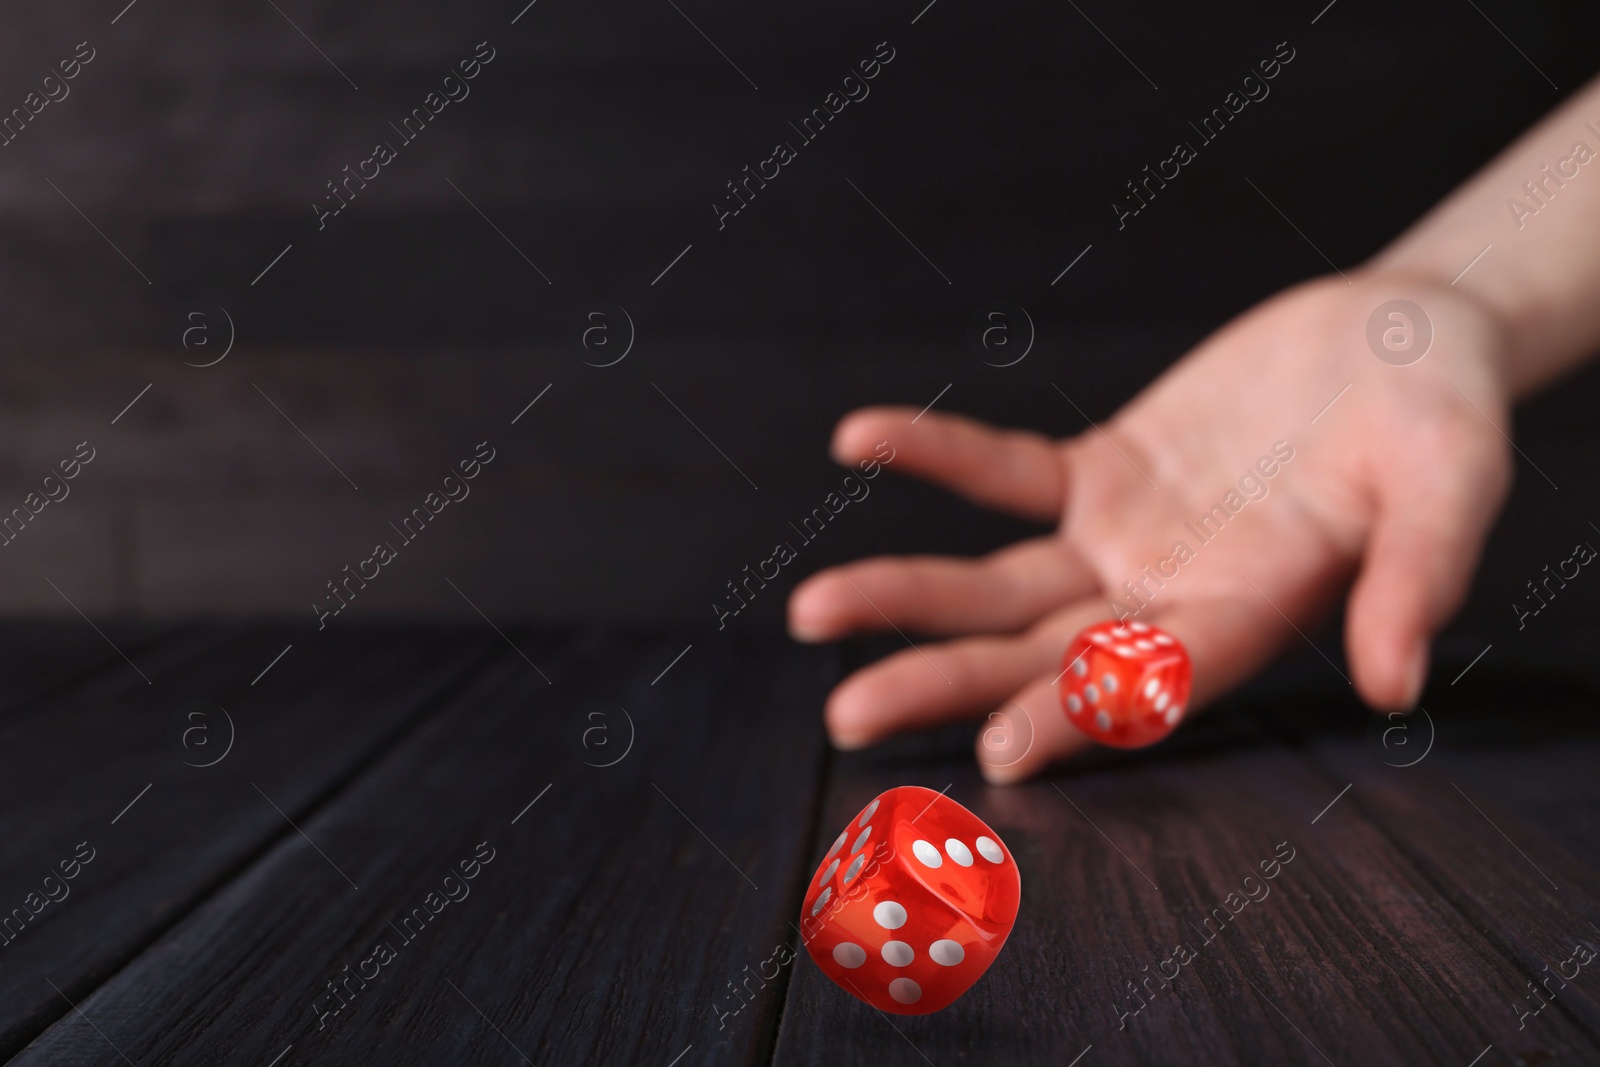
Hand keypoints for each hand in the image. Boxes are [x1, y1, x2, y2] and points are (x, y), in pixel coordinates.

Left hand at [787, 272, 1513, 781]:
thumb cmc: (1439, 413)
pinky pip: (1004, 471)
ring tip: (810, 613)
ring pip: (998, 585)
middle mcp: (1169, 599)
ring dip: (908, 594)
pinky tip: (859, 438)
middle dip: (947, 684)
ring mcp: (1123, 542)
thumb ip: (1420, 573)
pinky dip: (937, 454)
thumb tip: (1398, 680)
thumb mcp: (1451, 479)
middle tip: (848, 719)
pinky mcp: (1098, 474)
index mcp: (1251, 618)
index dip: (1081, 715)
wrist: (1398, 341)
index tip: (1000, 748)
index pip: (1151, 684)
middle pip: (1040, 656)